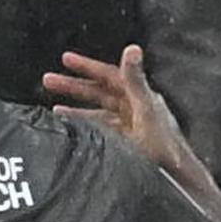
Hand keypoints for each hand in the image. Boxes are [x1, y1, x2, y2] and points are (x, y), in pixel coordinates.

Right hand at [41, 44, 202, 178]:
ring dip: (75, 106)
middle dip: (73, 86)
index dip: (87, 67)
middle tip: (48, 80)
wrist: (172, 174)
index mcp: (139, 96)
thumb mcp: (145, 107)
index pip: (109, 76)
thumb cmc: (163, 142)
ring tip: (53, 106)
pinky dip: (83, 124)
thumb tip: (132, 48)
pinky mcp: (123, 141)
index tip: (65, 59)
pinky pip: (99, 128)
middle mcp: (133, 107)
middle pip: (99, 92)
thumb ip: (135, 80)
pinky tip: (70, 125)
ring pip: (96, 110)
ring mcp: (127, 124)